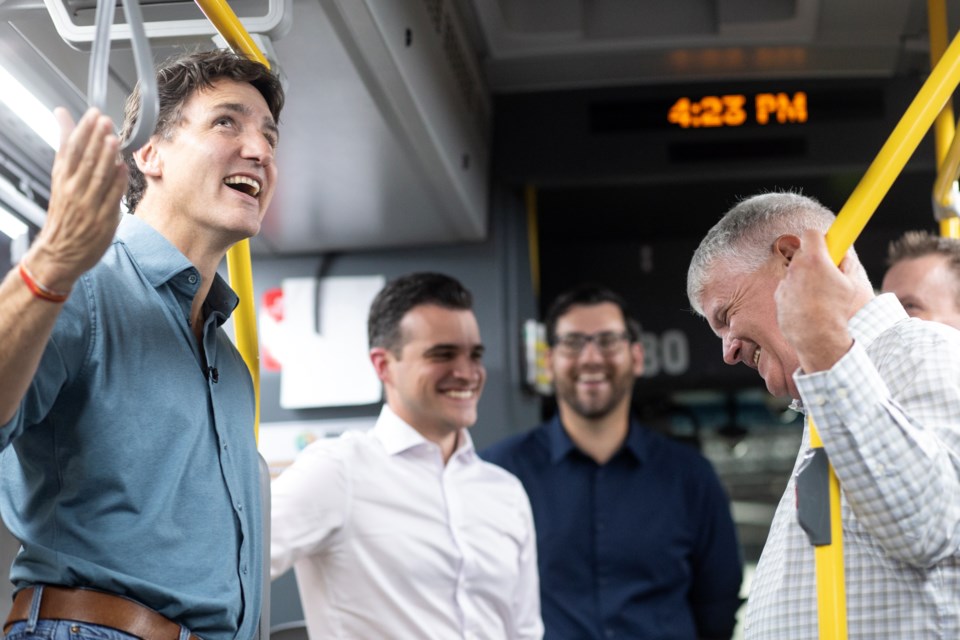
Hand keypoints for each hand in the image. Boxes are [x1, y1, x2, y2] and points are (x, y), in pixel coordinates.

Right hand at [25, 107, 127, 290]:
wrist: (59, 252)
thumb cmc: (64, 213)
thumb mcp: (60, 178)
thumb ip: (66, 149)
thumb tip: (62, 116)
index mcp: (62, 179)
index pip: (70, 150)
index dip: (82, 131)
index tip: (92, 114)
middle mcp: (73, 190)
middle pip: (84, 160)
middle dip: (95, 139)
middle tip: (104, 120)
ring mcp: (88, 205)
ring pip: (97, 177)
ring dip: (106, 157)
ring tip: (113, 139)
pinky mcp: (102, 219)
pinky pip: (111, 197)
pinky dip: (117, 182)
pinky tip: (123, 168)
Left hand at [774, 229, 871, 372]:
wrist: (817, 338)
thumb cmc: (836, 311)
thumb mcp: (851, 285)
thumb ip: (846, 265)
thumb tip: (844, 254)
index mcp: (814, 260)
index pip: (811, 234)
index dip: (820, 238)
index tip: (826, 244)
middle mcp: (795, 268)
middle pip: (801, 253)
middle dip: (812, 260)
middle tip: (825, 272)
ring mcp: (784, 283)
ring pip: (794, 273)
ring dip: (803, 279)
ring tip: (818, 297)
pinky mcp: (777, 297)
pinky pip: (788, 290)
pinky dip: (795, 294)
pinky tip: (807, 308)